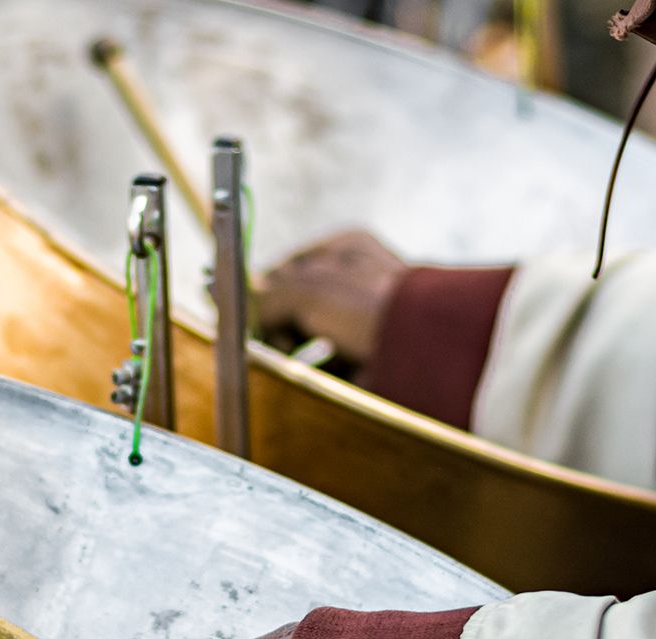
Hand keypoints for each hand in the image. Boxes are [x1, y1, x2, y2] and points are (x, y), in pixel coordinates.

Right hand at [255, 230, 405, 362]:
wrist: (418, 349)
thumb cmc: (366, 306)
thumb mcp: (306, 291)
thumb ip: (268, 296)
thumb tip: (236, 298)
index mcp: (344, 249)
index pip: (288, 267)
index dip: (265, 290)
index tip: (246, 312)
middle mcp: (355, 278)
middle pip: (298, 302)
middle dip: (280, 323)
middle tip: (271, 339)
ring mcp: (364, 318)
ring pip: (312, 333)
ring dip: (297, 347)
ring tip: (292, 357)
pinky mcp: (369, 352)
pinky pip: (331, 361)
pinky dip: (320, 369)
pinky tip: (319, 371)